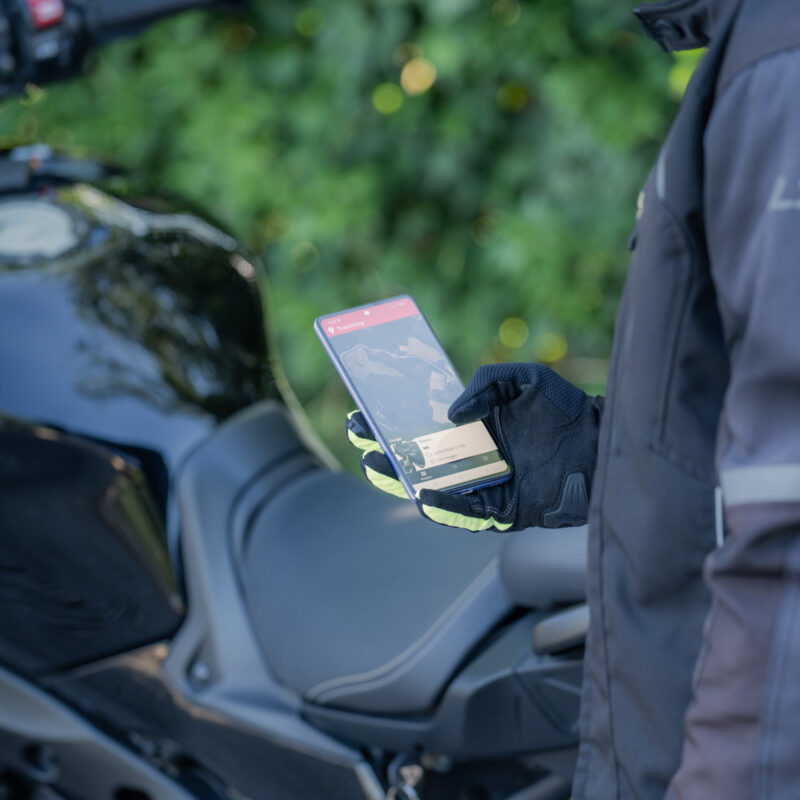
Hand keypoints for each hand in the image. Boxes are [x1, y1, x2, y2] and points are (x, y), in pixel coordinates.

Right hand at [346, 363, 602, 530]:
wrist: (603, 444)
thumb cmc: (566, 408)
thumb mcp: (526, 378)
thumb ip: (487, 382)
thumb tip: (450, 414)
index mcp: (474, 427)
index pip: (422, 425)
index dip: (391, 420)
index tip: (362, 411)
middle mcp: (474, 457)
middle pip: (419, 457)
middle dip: (386, 449)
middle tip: (361, 440)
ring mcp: (486, 485)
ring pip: (434, 487)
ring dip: (403, 479)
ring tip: (376, 466)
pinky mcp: (504, 511)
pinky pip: (468, 513)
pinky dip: (444, 506)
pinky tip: (423, 495)